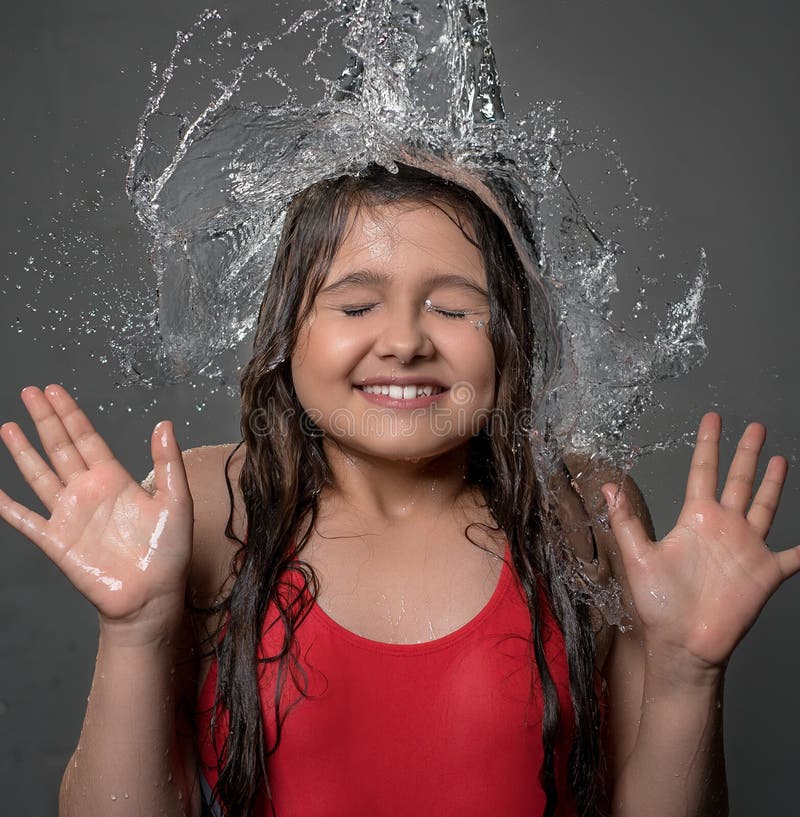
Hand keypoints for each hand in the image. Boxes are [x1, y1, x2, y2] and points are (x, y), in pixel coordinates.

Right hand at [0, 385, 193, 639]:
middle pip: (60, 448)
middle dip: (45, 420)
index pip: (87, 439)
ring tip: (8, 427)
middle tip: (29, 391)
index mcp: (115, 480)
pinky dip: (6, 506)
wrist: (152, 596)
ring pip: (40, 475)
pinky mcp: (56, 541)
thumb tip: (164, 424)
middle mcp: (89, 492)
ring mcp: (70, 515)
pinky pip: (25, 519)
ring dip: (23, 451)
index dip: (70, 414)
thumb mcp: (176, 501)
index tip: (54, 390)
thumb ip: (167, 463)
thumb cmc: (168, 551)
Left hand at [602, 412, 793, 680]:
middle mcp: (723, 527)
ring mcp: (746, 547)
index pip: (703, 471)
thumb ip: (626, 520)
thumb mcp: (637, 556)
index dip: (709, 444)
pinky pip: (794, 555)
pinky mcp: (766, 572)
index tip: (713, 418)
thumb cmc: (658, 604)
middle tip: (756, 426)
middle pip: (739, 480)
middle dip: (747, 453)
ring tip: (781, 458)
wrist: (682, 643)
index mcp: (694, 519)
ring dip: (774, 483)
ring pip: (766, 505)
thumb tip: (607, 486)